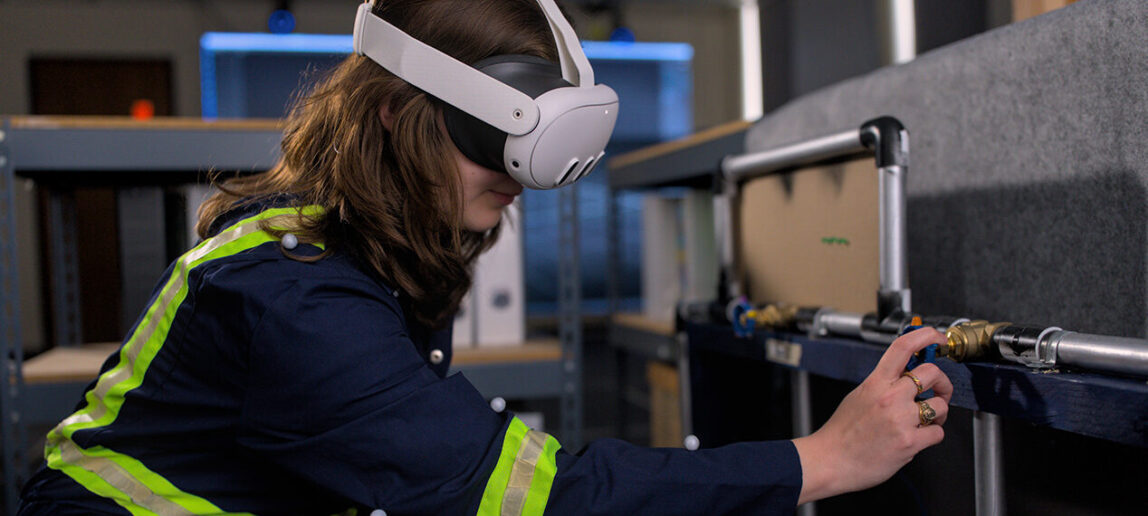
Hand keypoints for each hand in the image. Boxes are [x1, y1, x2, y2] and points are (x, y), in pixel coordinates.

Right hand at [791, 328, 953, 504]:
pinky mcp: (909, 443)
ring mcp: (900, 419)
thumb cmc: (842, 432)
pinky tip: (919, 437)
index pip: (903, 347)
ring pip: (940, 405)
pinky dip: (933, 435)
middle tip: (940, 391)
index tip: (938, 338)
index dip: (926, 336)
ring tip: (926, 420)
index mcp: (876, 382)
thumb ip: (882, 383)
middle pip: (933, 373)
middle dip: (943, 383)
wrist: (830, 461)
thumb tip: (906, 375)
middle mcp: (890, 397)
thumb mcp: (859, 396)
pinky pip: (938, 433)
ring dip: (938, 413)